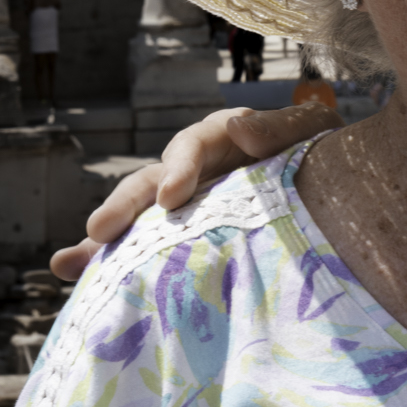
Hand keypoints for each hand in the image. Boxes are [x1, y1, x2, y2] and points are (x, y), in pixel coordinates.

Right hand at [47, 104, 339, 279]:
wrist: (338, 196)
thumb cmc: (323, 155)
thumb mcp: (313, 132)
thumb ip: (282, 127)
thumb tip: (240, 129)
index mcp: (222, 140)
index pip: (195, 145)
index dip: (181, 168)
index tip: (172, 197)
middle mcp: (194, 171)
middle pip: (151, 182)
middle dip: (126, 205)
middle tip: (100, 230)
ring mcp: (185, 207)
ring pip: (137, 220)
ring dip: (102, 240)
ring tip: (67, 263)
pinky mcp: (183, 239)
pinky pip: (142, 251)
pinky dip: (109, 263)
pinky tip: (74, 279)